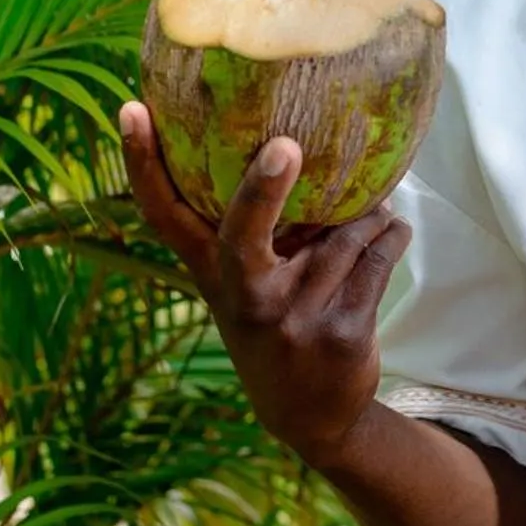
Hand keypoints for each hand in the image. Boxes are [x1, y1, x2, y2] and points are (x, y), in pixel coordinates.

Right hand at [120, 101, 412, 465]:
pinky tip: (393, 231)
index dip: (142, 162)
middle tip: (285, 145)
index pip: (164, 214)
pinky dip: (392, 234)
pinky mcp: (341, 332)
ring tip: (374, 211)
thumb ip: (253, 227)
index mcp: (213, 273)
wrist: (313, 417)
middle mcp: (246, 296)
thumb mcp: (245, 284)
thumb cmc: (276, 321)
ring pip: (345, 232)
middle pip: (243, 234)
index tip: (132, 108)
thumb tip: (298, 131)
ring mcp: (293, 318)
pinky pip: (379, 257)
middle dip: (262, 189)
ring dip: (368, 214)